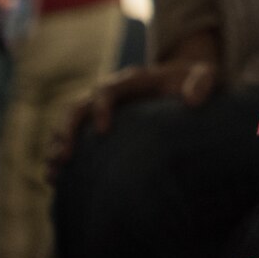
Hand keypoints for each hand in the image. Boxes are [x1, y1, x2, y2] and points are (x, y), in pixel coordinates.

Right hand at [46, 58, 218, 178]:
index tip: (104, 132)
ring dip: (57, 147)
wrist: (188, 85)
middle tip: (64, 157)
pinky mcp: (101, 128)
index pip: (106, 89)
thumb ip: (202, 82)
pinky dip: (63, 158)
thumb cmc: (195, 81)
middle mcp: (111, 94)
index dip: (101, 108)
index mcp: (132, 80)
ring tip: (53, 174)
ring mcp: (102, 111)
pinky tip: (57, 182)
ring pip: (69, 125)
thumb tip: (192, 100)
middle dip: (66, 131)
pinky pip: (75, 141)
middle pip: (77, 107)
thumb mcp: (206, 75)